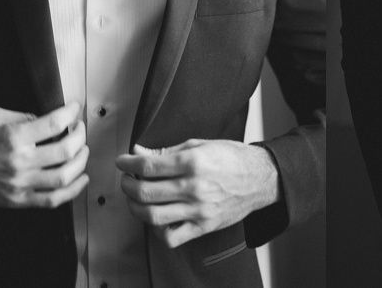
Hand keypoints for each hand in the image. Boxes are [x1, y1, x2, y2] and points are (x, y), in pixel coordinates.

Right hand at [0, 102, 88, 207]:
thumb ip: (24, 117)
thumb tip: (48, 120)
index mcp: (13, 138)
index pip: (55, 123)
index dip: (71, 113)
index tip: (74, 109)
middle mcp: (18, 162)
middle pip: (65, 150)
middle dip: (80, 136)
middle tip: (79, 128)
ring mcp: (19, 184)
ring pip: (63, 177)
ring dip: (80, 161)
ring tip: (82, 150)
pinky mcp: (17, 200)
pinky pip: (52, 200)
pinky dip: (72, 191)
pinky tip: (80, 179)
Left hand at [116, 138, 280, 246]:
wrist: (259, 177)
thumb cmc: (232, 158)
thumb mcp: (199, 145)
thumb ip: (167, 151)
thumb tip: (139, 153)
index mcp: (193, 162)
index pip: (149, 166)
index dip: (128, 164)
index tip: (122, 162)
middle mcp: (194, 187)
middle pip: (146, 192)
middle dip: (128, 185)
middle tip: (127, 180)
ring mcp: (199, 209)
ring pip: (153, 216)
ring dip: (135, 208)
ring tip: (136, 199)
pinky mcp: (203, 226)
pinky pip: (171, 237)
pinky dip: (156, 231)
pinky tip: (156, 218)